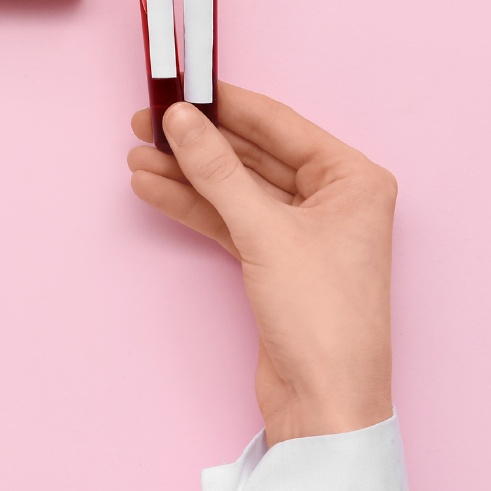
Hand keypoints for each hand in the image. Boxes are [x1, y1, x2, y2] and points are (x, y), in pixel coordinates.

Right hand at [127, 83, 395, 445]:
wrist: (324, 403)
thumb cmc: (322, 317)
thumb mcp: (264, 231)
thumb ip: (217, 170)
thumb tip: (179, 120)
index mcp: (353, 179)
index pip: (279, 124)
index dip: (225, 104)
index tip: (179, 87)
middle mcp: (334, 199)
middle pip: (253, 155)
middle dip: (198, 142)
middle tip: (145, 123)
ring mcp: (303, 231)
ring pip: (235, 188)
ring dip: (187, 174)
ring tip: (137, 158)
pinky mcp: (275, 261)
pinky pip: (229, 219)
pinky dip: (193, 206)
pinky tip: (154, 189)